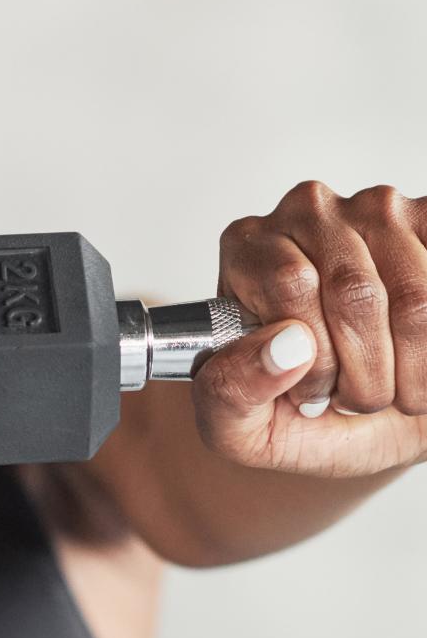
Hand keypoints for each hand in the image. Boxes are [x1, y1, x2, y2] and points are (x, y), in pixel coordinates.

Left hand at [191, 181, 426, 476]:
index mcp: (248, 251)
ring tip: (391, 389)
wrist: (359, 425)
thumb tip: (283, 347)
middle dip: (365, 372)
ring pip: (414, 296)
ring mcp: (376, 211)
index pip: (291, 282)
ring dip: (413, 366)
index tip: (315, 398)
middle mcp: (308, 214)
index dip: (314, 358)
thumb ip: (230, 391)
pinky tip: (420, 362)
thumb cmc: (294, 413)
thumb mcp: (238, 425)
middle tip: (357, 401)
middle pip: (355, 290)